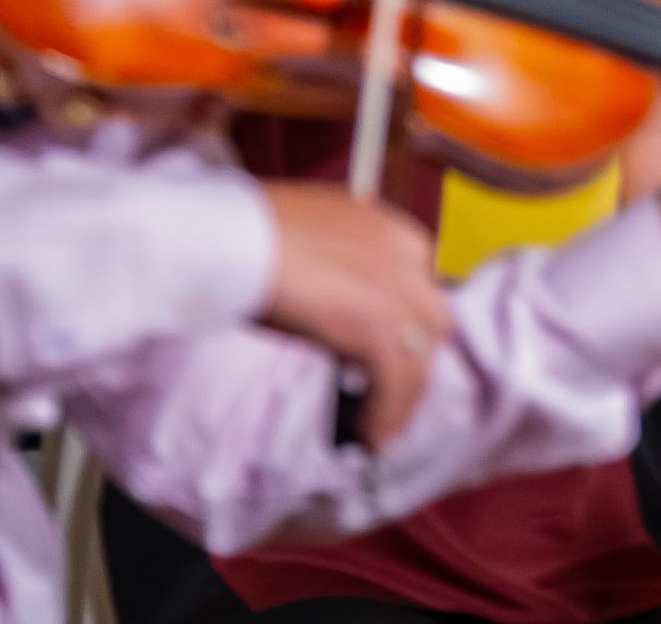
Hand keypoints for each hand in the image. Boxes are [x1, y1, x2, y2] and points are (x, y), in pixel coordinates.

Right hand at [257, 183, 450, 447]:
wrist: (229, 237)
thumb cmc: (243, 233)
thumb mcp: (305, 238)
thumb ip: (329, 263)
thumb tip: (321, 297)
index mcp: (384, 225)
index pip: (419, 278)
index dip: (405, 319)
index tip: (386, 346)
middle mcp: (403, 251)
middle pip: (431, 320)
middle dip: (414, 358)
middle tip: (388, 389)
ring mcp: (397, 288)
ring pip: (420, 357)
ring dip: (404, 398)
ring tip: (380, 428)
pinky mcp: (379, 325)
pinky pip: (395, 383)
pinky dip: (385, 414)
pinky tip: (369, 436)